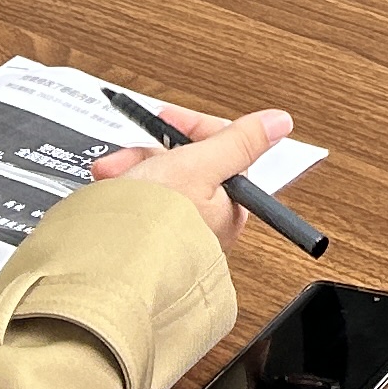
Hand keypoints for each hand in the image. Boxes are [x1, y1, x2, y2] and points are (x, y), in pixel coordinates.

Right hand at [94, 98, 294, 252]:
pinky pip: (138, 202)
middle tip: (131, 155)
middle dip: (152, 153)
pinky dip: (122, 191)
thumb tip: (279, 122)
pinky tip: (108, 193)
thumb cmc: (154, 225)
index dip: (192, 128)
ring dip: (132, 169)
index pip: (222, 149)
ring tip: (112, 175)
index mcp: (229, 206)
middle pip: (186, 163)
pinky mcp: (148, 240)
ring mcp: (178, 231)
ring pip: (158, 180)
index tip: (167, 120)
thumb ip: (238, 142)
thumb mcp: (198, 167)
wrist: (108, 268)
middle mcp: (208, 222)